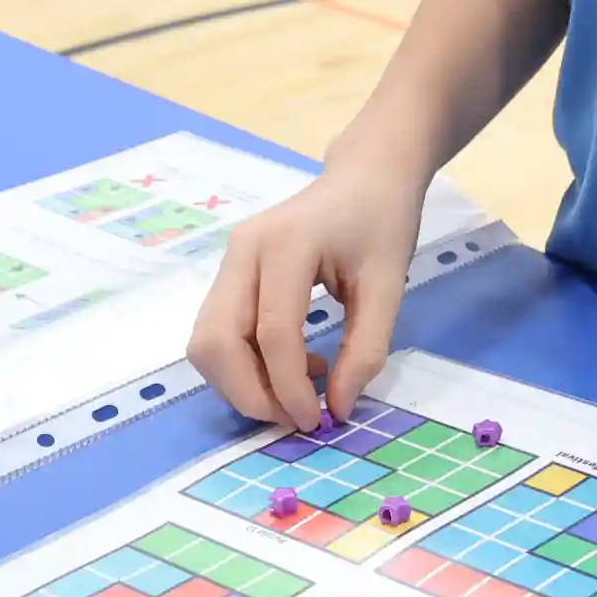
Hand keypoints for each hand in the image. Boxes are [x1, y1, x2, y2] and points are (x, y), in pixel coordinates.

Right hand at [187, 156, 425, 431]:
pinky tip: (288, 365)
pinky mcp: (229, 273)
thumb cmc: (382, 221)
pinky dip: (241, 365)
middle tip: (296, 417)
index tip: (316, 421)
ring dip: (240, 383)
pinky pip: (217, 333)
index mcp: (286, 244)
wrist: (366, 176)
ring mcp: (229, 259)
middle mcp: (243, 250)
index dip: (288, 387)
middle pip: (217, 340)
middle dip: (249, 393)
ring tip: (295, 391)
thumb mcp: (389, 285)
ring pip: (206, 342)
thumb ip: (365, 348)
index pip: (272, 332)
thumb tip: (338, 407)